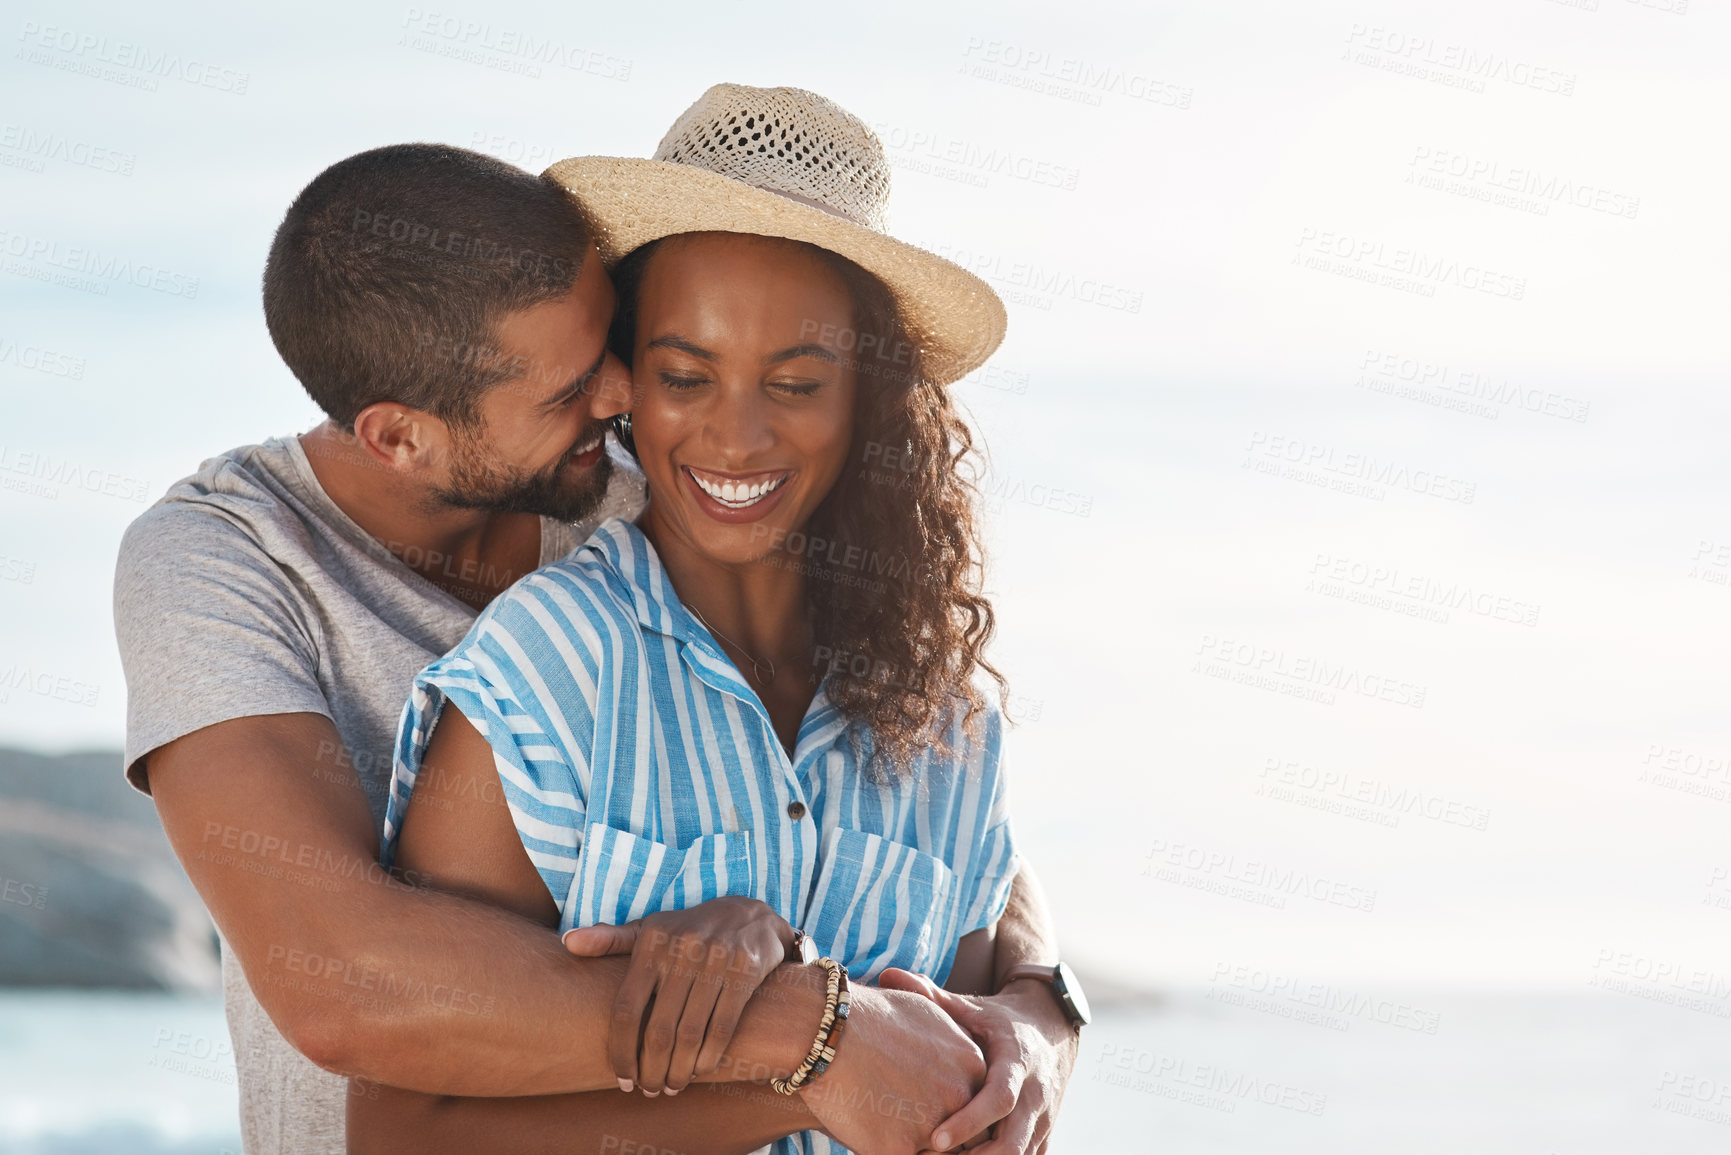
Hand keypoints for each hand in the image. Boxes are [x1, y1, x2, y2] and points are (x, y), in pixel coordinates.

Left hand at [562, 896, 794, 1096]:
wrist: (751, 914)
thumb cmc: (689, 930)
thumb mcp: (651, 929)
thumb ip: (610, 940)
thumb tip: (567, 943)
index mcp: (652, 944)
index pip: (626, 1008)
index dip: (621, 1051)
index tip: (622, 1079)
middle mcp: (682, 950)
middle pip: (658, 1030)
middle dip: (651, 1070)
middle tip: (649, 1090)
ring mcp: (715, 961)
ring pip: (690, 1034)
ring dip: (679, 1071)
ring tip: (672, 1086)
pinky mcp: (744, 972)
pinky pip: (722, 1028)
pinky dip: (708, 1058)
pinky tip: (699, 1071)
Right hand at [799, 983, 987, 1154]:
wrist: (826, 1030)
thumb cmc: (869, 1014)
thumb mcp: (924, 1009)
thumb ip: (950, 1035)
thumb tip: (956, 1048)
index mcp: (972, 1065)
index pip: (980, 1105)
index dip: (957, 1112)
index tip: (936, 1112)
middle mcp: (961, 1097)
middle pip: (967, 1136)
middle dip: (946, 1137)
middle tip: (916, 1126)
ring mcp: (934, 1125)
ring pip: (938, 1153)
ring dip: (919, 1148)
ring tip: (894, 1129)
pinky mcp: (900, 1149)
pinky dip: (888, 1151)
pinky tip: (874, 1139)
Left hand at [877, 968, 1079, 1154]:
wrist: (1051, 1028)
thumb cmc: (998, 1021)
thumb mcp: (971, 1007)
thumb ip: (931, 996)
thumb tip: (887, 972)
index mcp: (1017, 1061)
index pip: (999, 1099)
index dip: (969, 1121)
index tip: (935, 1140)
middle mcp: (1036, 1094)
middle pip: (1013, 1142)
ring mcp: (1043, 1117)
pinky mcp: (1044, 1132)